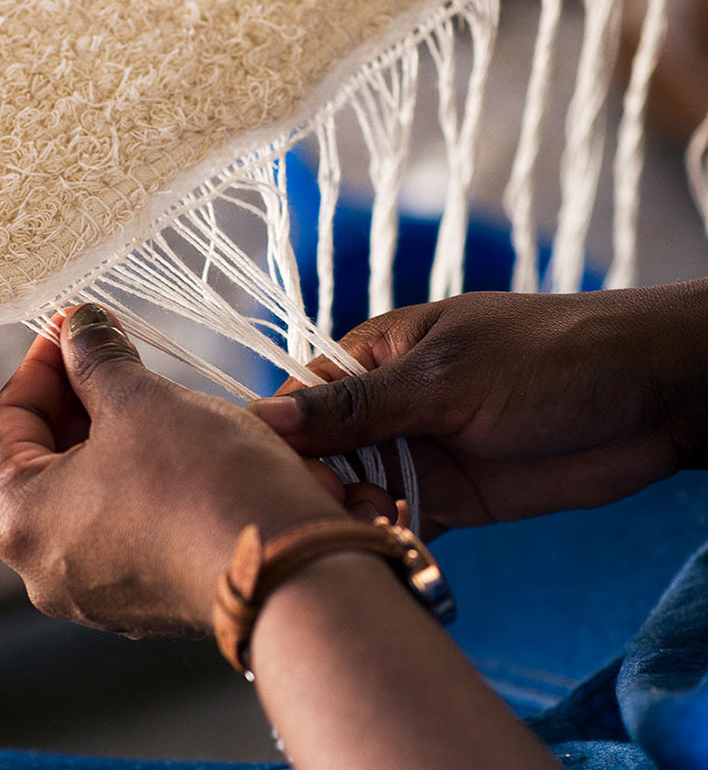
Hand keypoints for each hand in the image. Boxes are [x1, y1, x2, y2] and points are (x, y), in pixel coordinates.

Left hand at [0, 304, 366, 637]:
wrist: (291, 571)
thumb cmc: (201, 481)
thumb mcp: (140, 399)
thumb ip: (96, 358)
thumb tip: (78, 326)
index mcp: (21, 521)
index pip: (4, 423)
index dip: (40, 363)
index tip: (72, 326)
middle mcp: (46, 569)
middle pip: (42, 459)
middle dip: (78, 396)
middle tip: (111, 349)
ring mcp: (98, 592)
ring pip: (87, 492)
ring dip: (110, 434)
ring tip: (148, 390)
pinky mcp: (147, 598)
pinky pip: (125, 524)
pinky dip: (138, 477)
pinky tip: (175, 443)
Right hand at [250, 283, 707, 535]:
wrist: (652, 399)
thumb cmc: (545, 358)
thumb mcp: (441, 377)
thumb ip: (354, 406)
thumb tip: (261, 416)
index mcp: (374, 356)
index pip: (301, 401)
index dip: (284, 444)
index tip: (285, 483)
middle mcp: (386, 406)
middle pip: (320, 455)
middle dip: (318, 489)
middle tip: (342, 515)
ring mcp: (417, 453)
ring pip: (354, 495)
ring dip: (353, 520)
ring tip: (375, 533)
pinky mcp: (451, 498)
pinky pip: (398, 524)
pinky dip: (387, 543)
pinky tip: (389, 556)